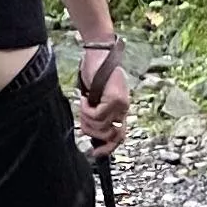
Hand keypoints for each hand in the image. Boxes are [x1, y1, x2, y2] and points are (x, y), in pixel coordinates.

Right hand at [75, 41, 131, 155]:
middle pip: (111, 136)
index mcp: (121, 109)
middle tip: (83, 123)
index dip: (108, 148)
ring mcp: (121, 105)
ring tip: (83, 106)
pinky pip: (97, 115)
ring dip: (87, 120)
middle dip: (93, 134)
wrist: (99, 52)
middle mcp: (124, 109)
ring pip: (101, 127)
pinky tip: (84, 98)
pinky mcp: (115, 99)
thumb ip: (96, 112)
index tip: (95, 153)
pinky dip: (86, 110)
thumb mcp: (96, 97)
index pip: (120, 136)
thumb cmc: (95, 71)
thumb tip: (88, 131)